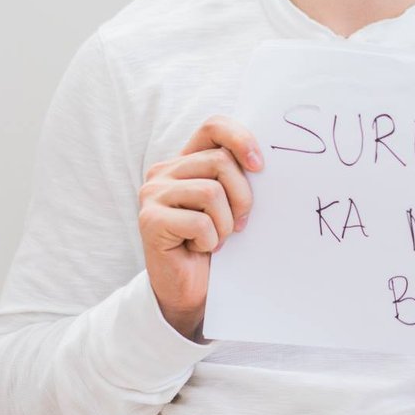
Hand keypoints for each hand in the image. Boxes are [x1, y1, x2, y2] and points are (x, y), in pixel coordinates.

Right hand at [139, 116, 260, 338]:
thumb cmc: (215, 241)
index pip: (214, 126)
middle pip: (220, 162)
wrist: (188, 288)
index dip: (241, 139)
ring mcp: (152, 194)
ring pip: (211, 191)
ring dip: (225, 223)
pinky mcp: (149, 220)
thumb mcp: (230, 203)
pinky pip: (199, 221)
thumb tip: (265, 160)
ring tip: (217, 238)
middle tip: (240, 224)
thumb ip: (237, 175)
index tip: (261, 167)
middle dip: (242, 196)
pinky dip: (211, 240)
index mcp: (185, 160)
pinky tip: (201, 248)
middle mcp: (163, 170)